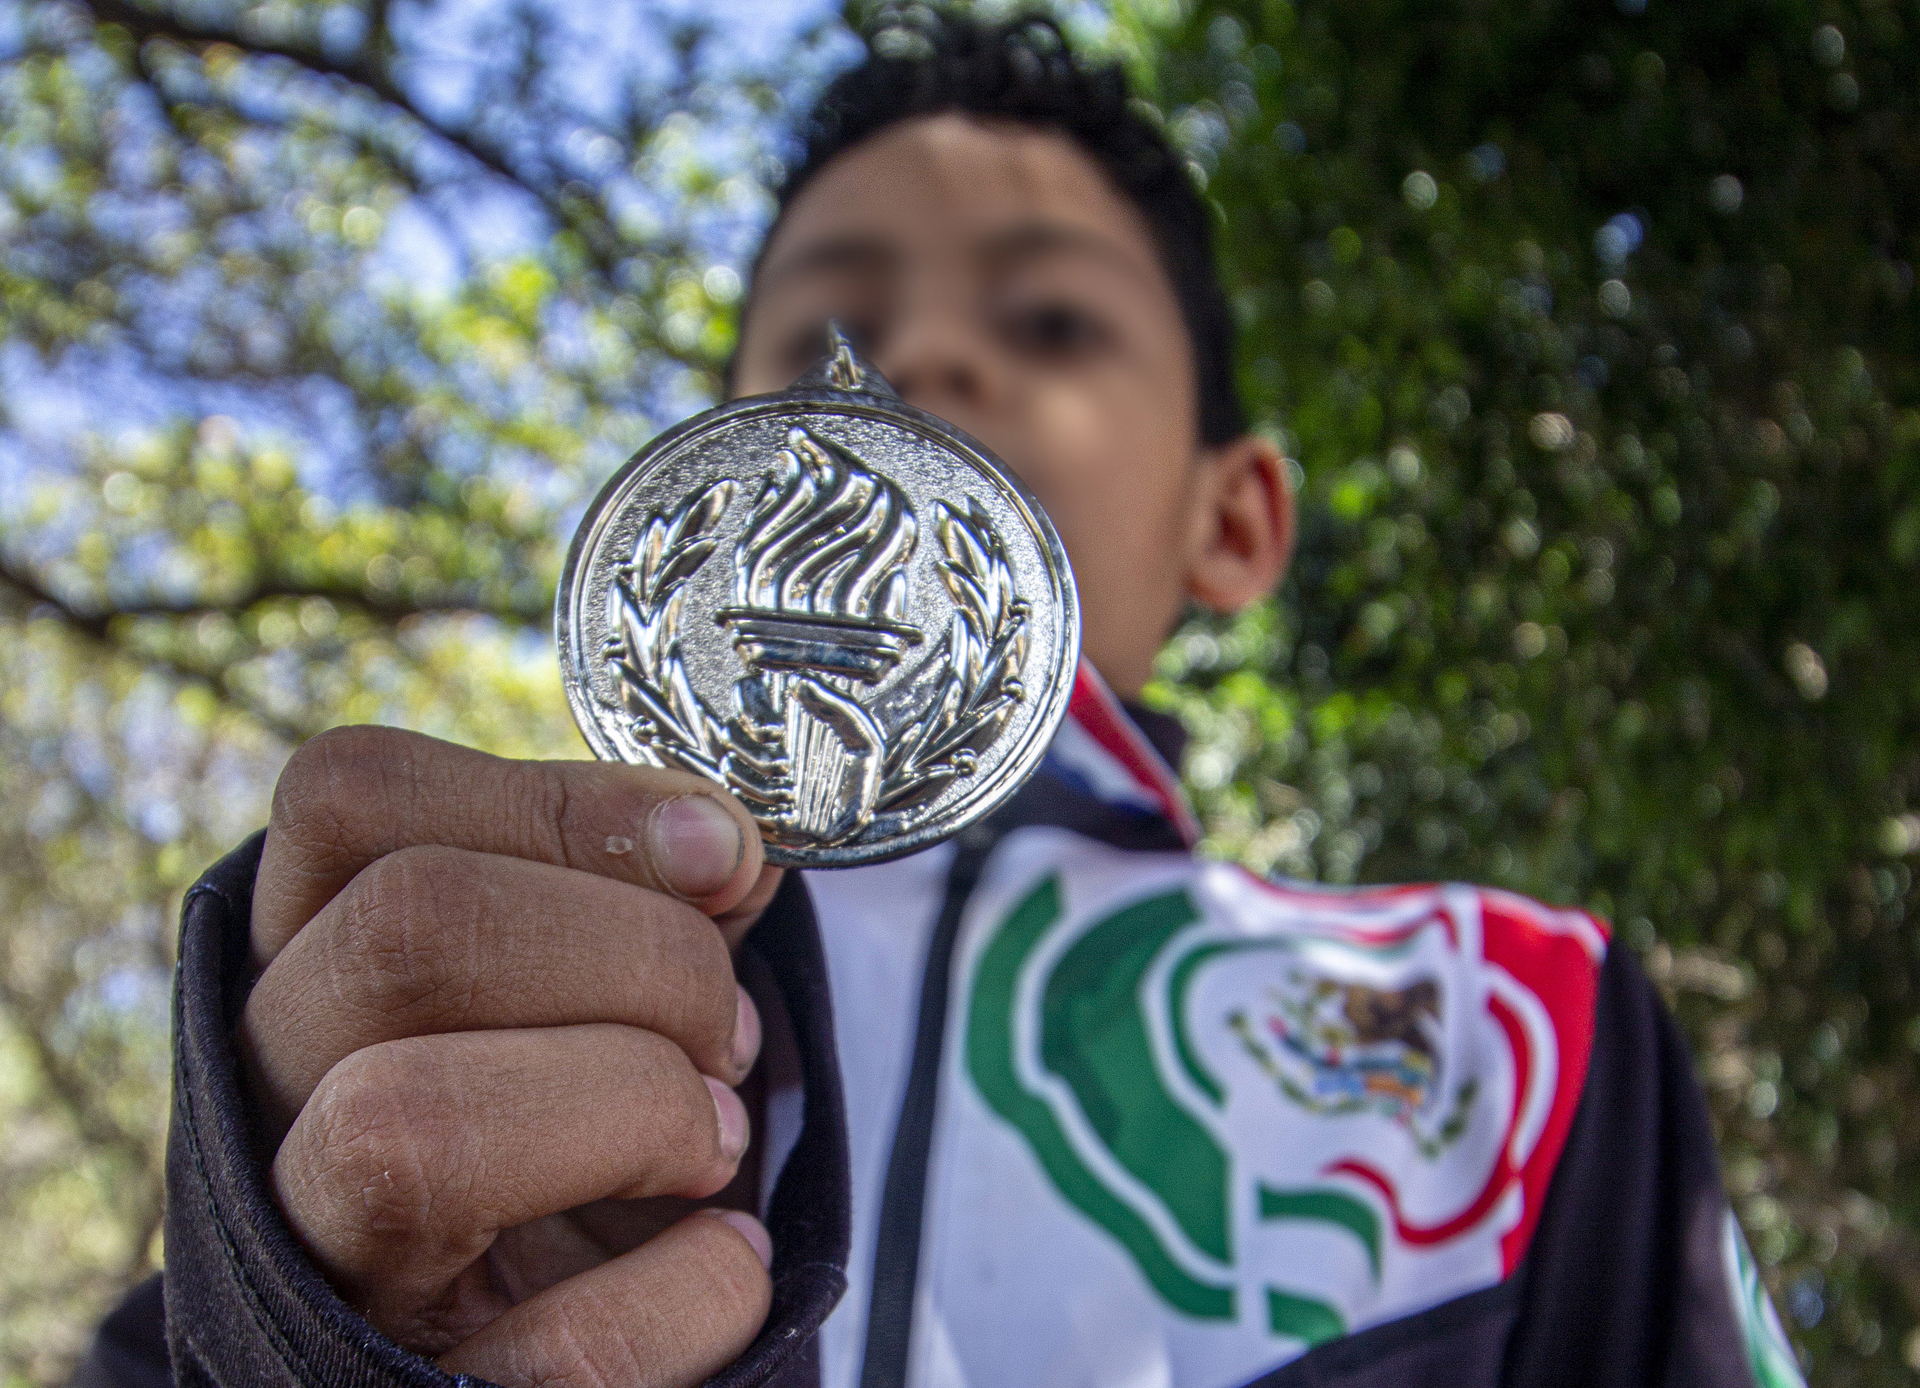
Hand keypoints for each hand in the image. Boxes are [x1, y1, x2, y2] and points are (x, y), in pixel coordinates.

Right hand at [238, 725, 785, 1387]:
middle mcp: (262, 1101)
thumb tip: (731, 843)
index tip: (722, 851)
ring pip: (407, 1124)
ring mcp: (310, 1265)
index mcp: (302, 963)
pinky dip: (695, 1287)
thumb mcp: (585, 993)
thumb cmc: (555, 1134)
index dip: (557, 802)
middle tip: (729, 1033)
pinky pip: (566, 1348)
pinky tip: (725, 1259)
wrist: (508, 1355)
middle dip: (641, 956)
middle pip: (406, 929)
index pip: (353, 799)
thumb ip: (646, 901)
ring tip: (713, 1139)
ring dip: (638, 1104)